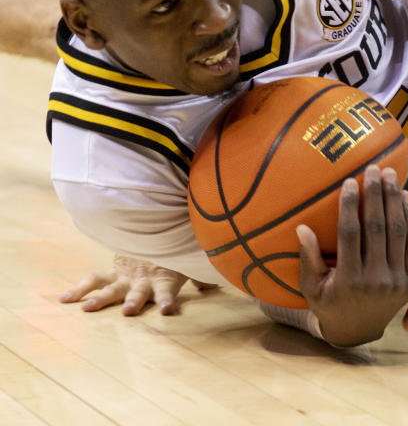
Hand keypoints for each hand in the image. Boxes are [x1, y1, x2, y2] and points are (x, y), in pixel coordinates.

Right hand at [59, 255, 215, 315]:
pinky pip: (94, 279)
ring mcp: (127, 276)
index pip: (167, 292)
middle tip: (127, 311)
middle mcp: (144, 280)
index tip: (167, 311)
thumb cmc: (176, 249)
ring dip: (101, 298)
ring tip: (88, 308)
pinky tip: (63, 299)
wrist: (156, 225)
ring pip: (111, 288)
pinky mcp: (113, 271)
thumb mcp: (190, 262)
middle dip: (134, 301)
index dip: (166, 300)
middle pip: (138, 292)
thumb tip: (214, 286)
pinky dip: (79, 288)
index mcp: (164, 279)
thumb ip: (201, 277)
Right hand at [298, 165, 407, 346]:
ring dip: (395, 200)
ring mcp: (397, 280)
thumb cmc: (328, 304)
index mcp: (349, 280)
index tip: (349, 181)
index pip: (350, 234)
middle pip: (378, 228)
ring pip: (398, 232)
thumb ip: (309, 258)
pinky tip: (404, 197)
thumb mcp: (311, 287)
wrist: (359, 331)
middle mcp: (376, 280)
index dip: (350, 206)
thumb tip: (302, 227)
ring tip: (391, 174)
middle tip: (375, 168)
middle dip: (376, 195)